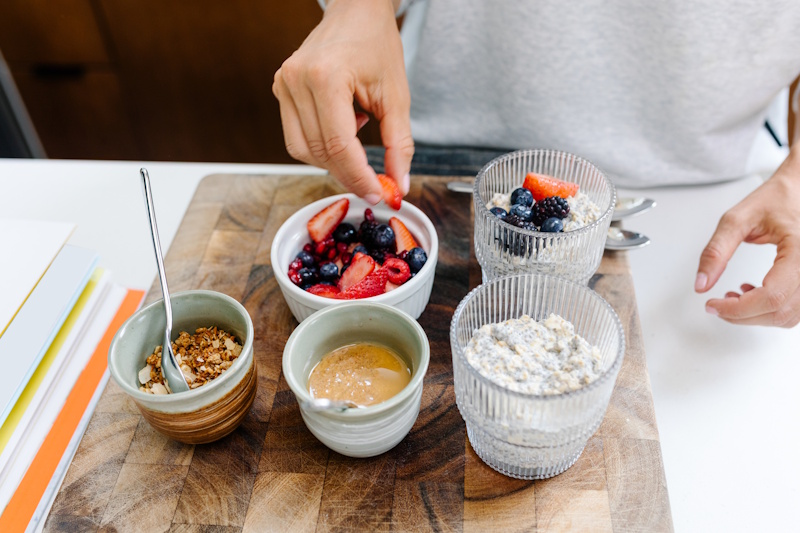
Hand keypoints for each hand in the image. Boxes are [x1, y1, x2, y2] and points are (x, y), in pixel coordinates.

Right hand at [272, 0, 412, 201]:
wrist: (356, 11)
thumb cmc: (377, 45)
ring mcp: (283, 83)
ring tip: (358, 141)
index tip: (377, 193)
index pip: (339, 146)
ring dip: (333, 161)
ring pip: (303, 149)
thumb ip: (399, 144)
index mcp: (326, 77)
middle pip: (320, 152)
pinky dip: (321, 144)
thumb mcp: (397, 96)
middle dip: (348, 174)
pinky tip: (343, 126)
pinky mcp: (280, 88)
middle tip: (374, 183)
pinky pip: (297, 135)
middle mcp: (297, 80)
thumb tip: (398, 185)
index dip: (359, 176)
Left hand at [696, 148, 799, 326]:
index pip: (771, 296)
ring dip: (755, 315)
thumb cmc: (776, 199)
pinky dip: (769, 310)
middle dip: (742, 315)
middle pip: (779, 311)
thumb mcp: (737, 219)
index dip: (738, 309)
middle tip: (717, 305)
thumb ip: (716, 251)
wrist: (797, 190)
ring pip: (788, 316)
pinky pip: (794, 310)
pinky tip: (751, 293)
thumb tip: (701, 283)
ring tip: (733, 297)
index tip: (712, 305)